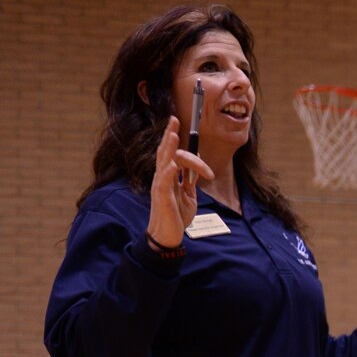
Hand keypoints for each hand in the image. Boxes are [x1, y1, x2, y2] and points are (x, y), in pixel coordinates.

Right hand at [147, 116, 211, 249]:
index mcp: (169, 176)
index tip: (184, 129)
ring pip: (163, 163)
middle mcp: (162, 178)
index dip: (178, 142)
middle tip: (174, 120)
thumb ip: (190, 183)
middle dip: (169, 136)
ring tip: (173, 136)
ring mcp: (160, 186)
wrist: (168, 235)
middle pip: (165, 152)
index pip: (173, 154)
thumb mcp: (188, 196)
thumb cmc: (176, 216)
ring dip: (169, 149)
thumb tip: (196, 172)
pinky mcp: (162, 198)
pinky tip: (173, 165)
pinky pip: (164, 183)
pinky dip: (168, 173)